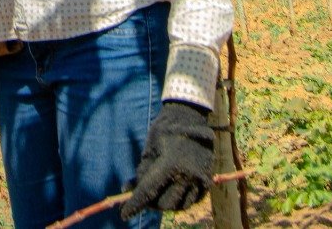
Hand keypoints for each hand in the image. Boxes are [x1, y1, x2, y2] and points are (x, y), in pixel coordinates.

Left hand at [119, 101, 213, 218]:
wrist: (190, 116)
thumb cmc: (164, 130)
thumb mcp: (149, 149)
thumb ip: (141, 172)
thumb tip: (126, 191)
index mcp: (169, 164)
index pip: (148, 191)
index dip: (135, 204)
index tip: (125, 214)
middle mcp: (186, 174)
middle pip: (165, 203)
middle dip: (152, 203)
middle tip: (145, 197)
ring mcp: (199, 178)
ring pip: (180, 205)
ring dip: (167, 203)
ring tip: (159, 194)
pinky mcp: (207, 179)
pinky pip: (193, 200)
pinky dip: (182, 200)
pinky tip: (172, 192)